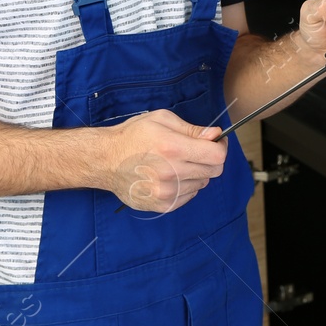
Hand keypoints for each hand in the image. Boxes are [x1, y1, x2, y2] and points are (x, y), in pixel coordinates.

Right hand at [103, 110, 227, 212]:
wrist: (106, 160)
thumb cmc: (133, 136)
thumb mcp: (162, 120)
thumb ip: (192, 129)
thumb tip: (216, 135)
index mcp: (173, 148)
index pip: (217, 156)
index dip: (220, 147)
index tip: (215, 143)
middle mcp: (172, 173)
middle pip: (214, 171)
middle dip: (209, 160)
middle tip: (195, 152)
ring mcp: (167, 192)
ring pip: (202, 184)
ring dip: (196, 173)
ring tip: (176, 164)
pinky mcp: (163, 205)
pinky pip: (189, 196)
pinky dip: (185, 186)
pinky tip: (169, 176)